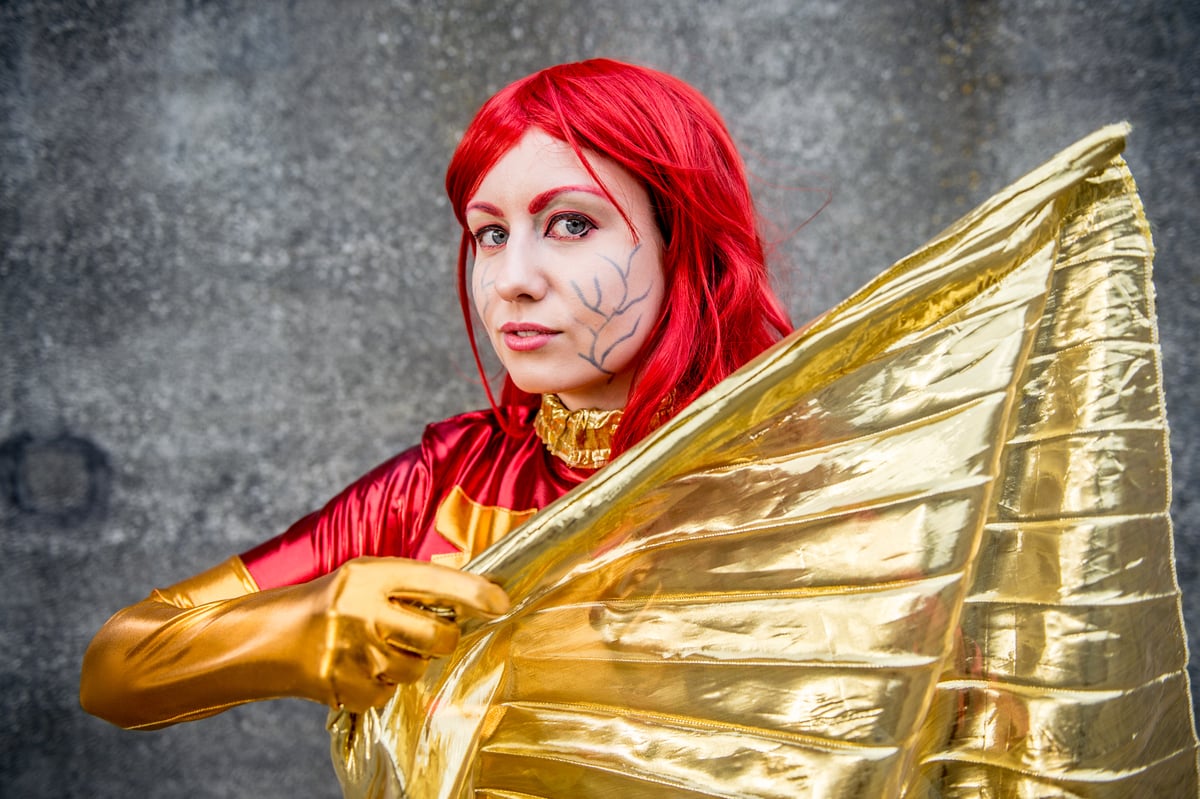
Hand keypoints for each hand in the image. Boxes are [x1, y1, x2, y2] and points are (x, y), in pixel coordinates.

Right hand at [304, 557, 509, 710]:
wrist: (275, 637)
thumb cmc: (336, 601)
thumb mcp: (367, 576)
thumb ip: (413, 584)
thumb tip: (476, 596)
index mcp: (371, 575)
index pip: (435, 581)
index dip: (474, 593)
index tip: (501, 602)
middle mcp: (363, 612)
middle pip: (437, 637)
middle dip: (444, 639)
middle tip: (432, 633)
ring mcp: (354, 653)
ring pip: (417, 669)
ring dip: (410, 662)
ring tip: (382, 646)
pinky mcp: (347, 687)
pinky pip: (391, 693)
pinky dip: (384, 684)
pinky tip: (363, 666)